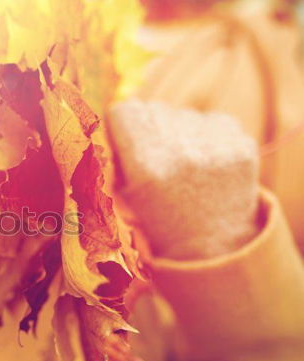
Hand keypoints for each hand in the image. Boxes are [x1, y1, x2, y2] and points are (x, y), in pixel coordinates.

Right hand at [109, 99, 259, 259]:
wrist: (215, 251)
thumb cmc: (161, 223)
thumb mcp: (125, 197)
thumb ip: (118, 157)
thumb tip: (118, 121)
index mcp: (147, 168)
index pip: (125, 110)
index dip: (122, 126)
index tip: (126, 141)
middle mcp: (181, 153)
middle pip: (154, 108)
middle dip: (151, 128)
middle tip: (157, 158)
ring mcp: (216, 148)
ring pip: (185, 114)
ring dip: (180, 132)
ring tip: (185, 166)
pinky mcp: (242, 146)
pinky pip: (215, 121)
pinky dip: (208, 137)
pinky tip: (207, 164)